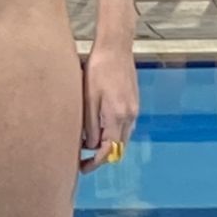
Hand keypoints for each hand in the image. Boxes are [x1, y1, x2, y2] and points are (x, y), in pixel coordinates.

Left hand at [80, 42, 137, 174]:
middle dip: (102, 157)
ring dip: (107, 145)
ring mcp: (134, 110)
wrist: (115, 48)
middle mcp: (130, 116)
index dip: (95, 162)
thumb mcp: (88, 98)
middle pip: (118, 148)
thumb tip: (89, 145)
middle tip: (82, 160)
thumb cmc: (98, 70)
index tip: (82, 168)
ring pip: (122, 138)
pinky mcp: (134, 103)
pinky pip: (124, 126)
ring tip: (86, 145)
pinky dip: (112, 133)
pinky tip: (97, 128)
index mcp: (118, 116)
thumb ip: (89, 125)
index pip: (109, 150)